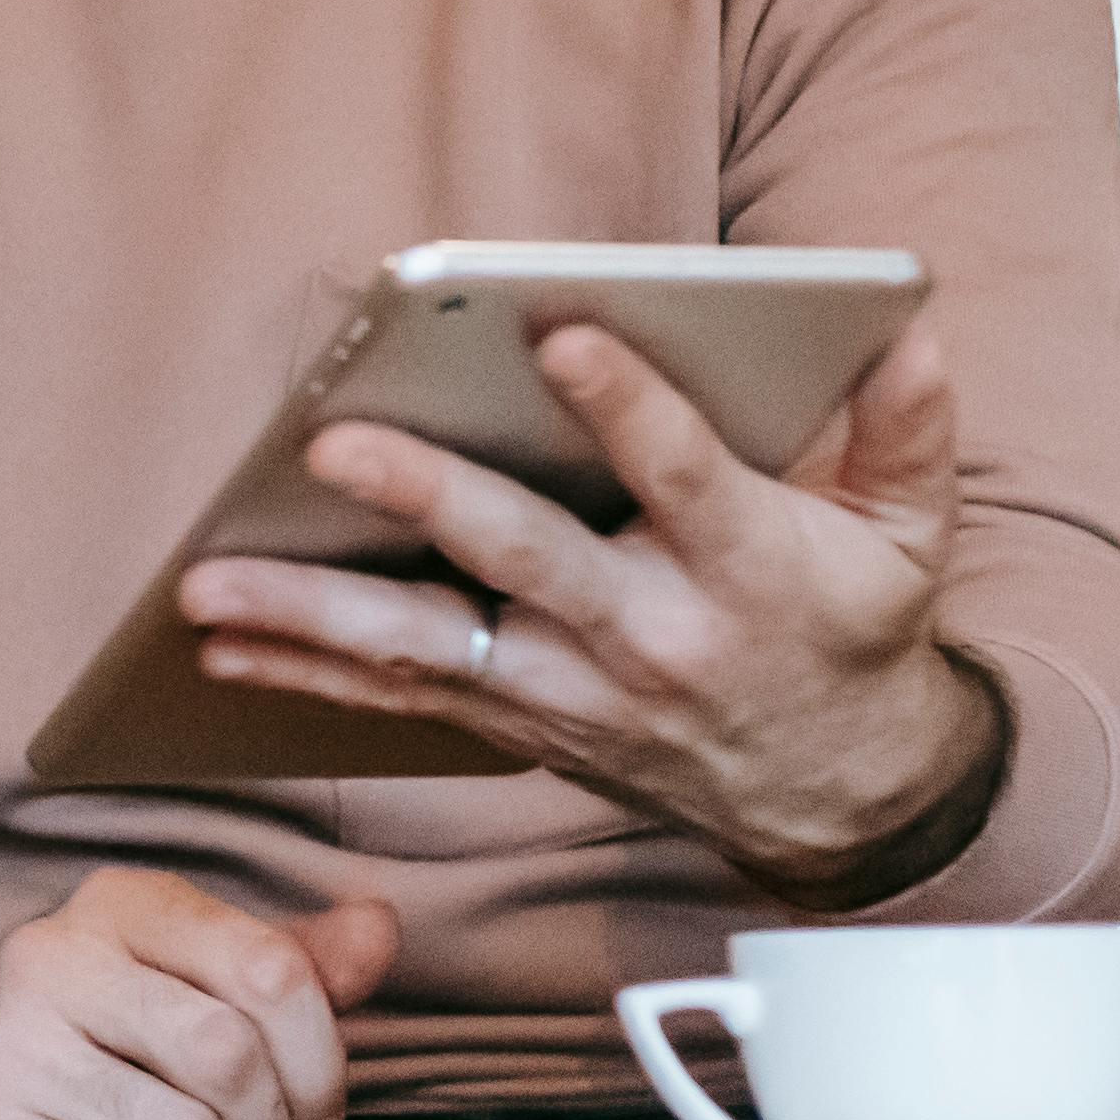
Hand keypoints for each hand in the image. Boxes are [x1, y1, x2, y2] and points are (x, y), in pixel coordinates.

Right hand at [0, 872, 401, 1119]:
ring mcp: (10, 1046)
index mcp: (121, 906)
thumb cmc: (90, 1048)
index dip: (324, 1059)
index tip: (316, 1111)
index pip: (272, 968)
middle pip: (230, 1055)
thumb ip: (287, 964)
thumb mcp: (183, 985)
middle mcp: (54, 957)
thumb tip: (382, 928)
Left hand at [172, 320, 1001, 902]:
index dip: (631, 405)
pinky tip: (219, 645)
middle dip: (428, 497)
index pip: (686, 475)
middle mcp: (648, 637)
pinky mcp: (522, 727)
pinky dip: (307, 675)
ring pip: (429, 650)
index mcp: (747, 571)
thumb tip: (905, 322)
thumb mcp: (912, 533)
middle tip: (336, 441)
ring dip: (312, 613)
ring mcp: (573, 694)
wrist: (842, 798)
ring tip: (207, 580)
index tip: (568, 331)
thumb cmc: (855, 629)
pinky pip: (400, 701)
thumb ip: (905, 426)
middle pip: (525, 562)